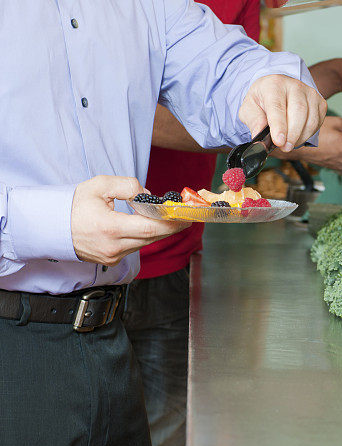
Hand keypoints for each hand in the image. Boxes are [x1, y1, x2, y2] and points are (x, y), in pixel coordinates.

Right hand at [71, 176, 189, 265]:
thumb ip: (127, 186)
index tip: (186, 216)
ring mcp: (112, 256)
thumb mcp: (99, 185)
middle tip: (184, 216)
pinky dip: (143, 237)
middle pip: (152, 238)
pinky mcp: (110, 260)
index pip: (150, 228)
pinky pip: (134, 247)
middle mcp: (113, 247)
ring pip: (144, 243)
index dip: (171, 223)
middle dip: (170, 226)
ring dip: (157, 231)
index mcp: (110, 228)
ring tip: (166, 218)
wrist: (51, 226)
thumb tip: (147, 195)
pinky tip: (146, 226)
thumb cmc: (73, 205)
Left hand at [238, 74, 326, 152]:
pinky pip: (317, 123)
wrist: (277, 89)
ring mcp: (310, 93)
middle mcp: (295, 86)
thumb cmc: (264, 99)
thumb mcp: (250, 108)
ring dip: (300, 137)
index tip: (279, 141)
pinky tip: (297, 135)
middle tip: (284, 147)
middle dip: (292, 135)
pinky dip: (307, 134)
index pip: (277, 106)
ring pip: (311, 120)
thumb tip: (259, 136)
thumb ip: (254, 121)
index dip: (279, 126)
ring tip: (288, 143)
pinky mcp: (320, 103)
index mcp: (274, 84)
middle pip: (299, 112)